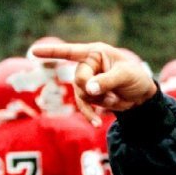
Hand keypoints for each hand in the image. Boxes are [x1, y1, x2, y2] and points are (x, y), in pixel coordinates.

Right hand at [27, 42, 157, 114]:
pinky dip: (89, 114)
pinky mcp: (88, 95)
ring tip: (114, 101)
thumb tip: (88, 90)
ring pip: (80, 94)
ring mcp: (86, 80)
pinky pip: (84, 105)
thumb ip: (106, 81)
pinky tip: (96, 123)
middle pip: (78, 79)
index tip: (34, 51)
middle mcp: (88, 65)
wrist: (141, 95)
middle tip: (111, 95)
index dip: (52, 52)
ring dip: (97, 102)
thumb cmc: (135, 77)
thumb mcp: (125, 76)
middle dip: (93, 90)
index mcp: (95, 53)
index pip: (70, 51)